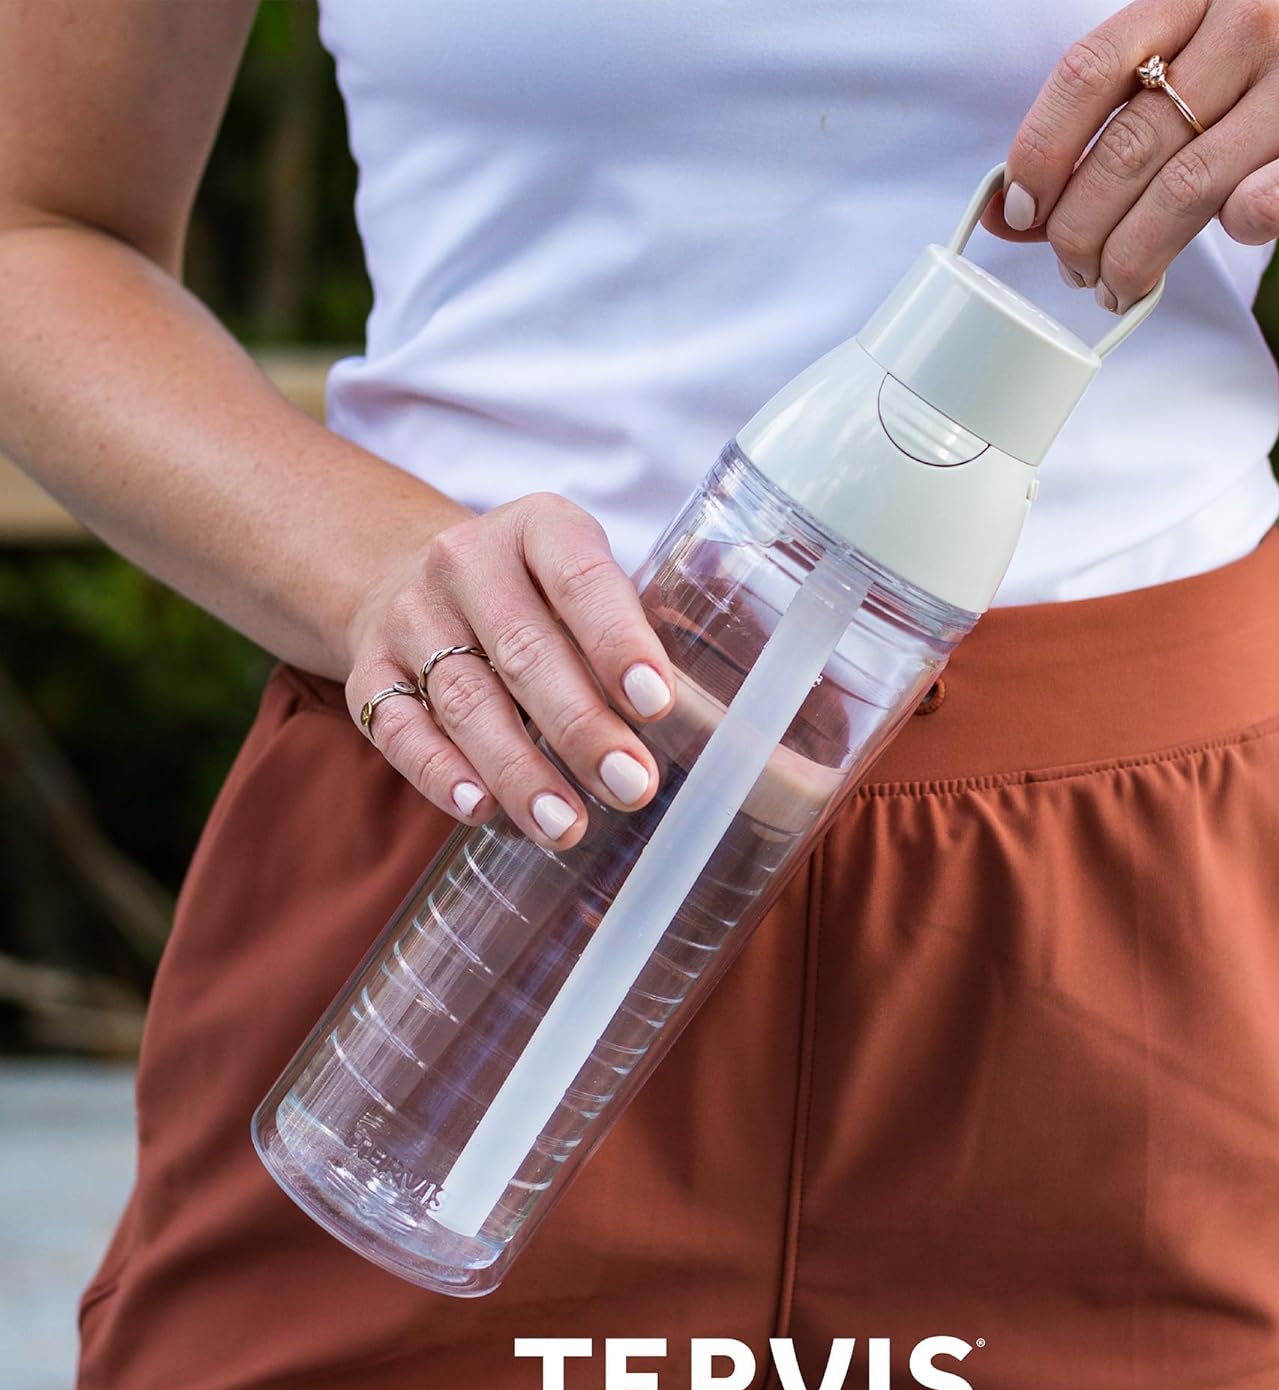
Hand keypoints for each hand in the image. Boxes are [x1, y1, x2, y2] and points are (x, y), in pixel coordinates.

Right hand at [345, 492, 675, 847]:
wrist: (409, 578)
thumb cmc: (539, 602)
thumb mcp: (590, 592)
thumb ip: (647, 653)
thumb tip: (764, 763)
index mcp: (540, 528)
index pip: (581, 579)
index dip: (618, 642)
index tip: (656, 704)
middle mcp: (467, 562)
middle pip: (525, 651)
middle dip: (581, 727)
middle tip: (632, 787)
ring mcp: (410, 615)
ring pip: (466, 699)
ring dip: (520, 769)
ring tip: (567, 826)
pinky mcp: (368, 669)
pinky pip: (399, 727)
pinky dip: (439, 773)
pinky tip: (481, 809)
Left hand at [983, 0, 1278, 311]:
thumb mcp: (1197, 120)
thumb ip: (1105, 152)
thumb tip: (1003, 212)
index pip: (1093, 66)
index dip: (1040, 151)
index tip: (1020, 214)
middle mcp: (1263, 12)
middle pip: (1129, 144)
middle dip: (1082, 229)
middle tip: (1076, 272)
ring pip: (1182, 189)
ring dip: (1135, 257)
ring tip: (1119, 287)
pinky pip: (1256, 210)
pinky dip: (1232, 238)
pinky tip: (1236, 237)